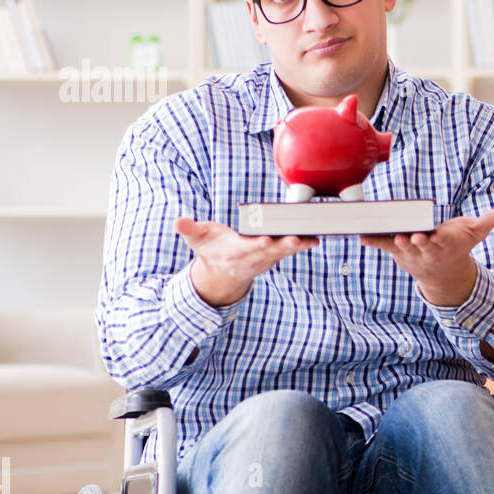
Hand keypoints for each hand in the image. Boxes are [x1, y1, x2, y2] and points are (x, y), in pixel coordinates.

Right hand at [175, 217, 318, 306]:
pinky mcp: (275, 255)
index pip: (245, 249)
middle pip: (270, 252)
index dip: (255, 245)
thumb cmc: (211, 248)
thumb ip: (189, 230)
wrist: (222, 271)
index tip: (265, 240)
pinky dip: (303, 245)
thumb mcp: (196, 239)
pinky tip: (315, 238)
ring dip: (298, 246)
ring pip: (283, 252)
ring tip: (311, 238)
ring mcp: (265, 258)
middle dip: (283, 246)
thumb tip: (178, 222)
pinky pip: (290, 250)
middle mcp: (252, 257)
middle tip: (296, 238)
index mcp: (233, 252)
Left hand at [360, 208, 493, 306]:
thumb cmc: (458, 244)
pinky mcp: (397, 251)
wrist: (443, 273)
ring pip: (400, 246)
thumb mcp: (475, 233)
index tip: (433, 235)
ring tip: (384, 233)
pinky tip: (361, 236)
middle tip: (409, 236)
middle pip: (419, 245)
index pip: (441, 241)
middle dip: (414, 241)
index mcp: (445, 244)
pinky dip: (373, 241)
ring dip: (392, 241)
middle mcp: (427, 250)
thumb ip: (489, 222)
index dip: (436, 239)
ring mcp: (411, 252)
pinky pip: (383, 245)